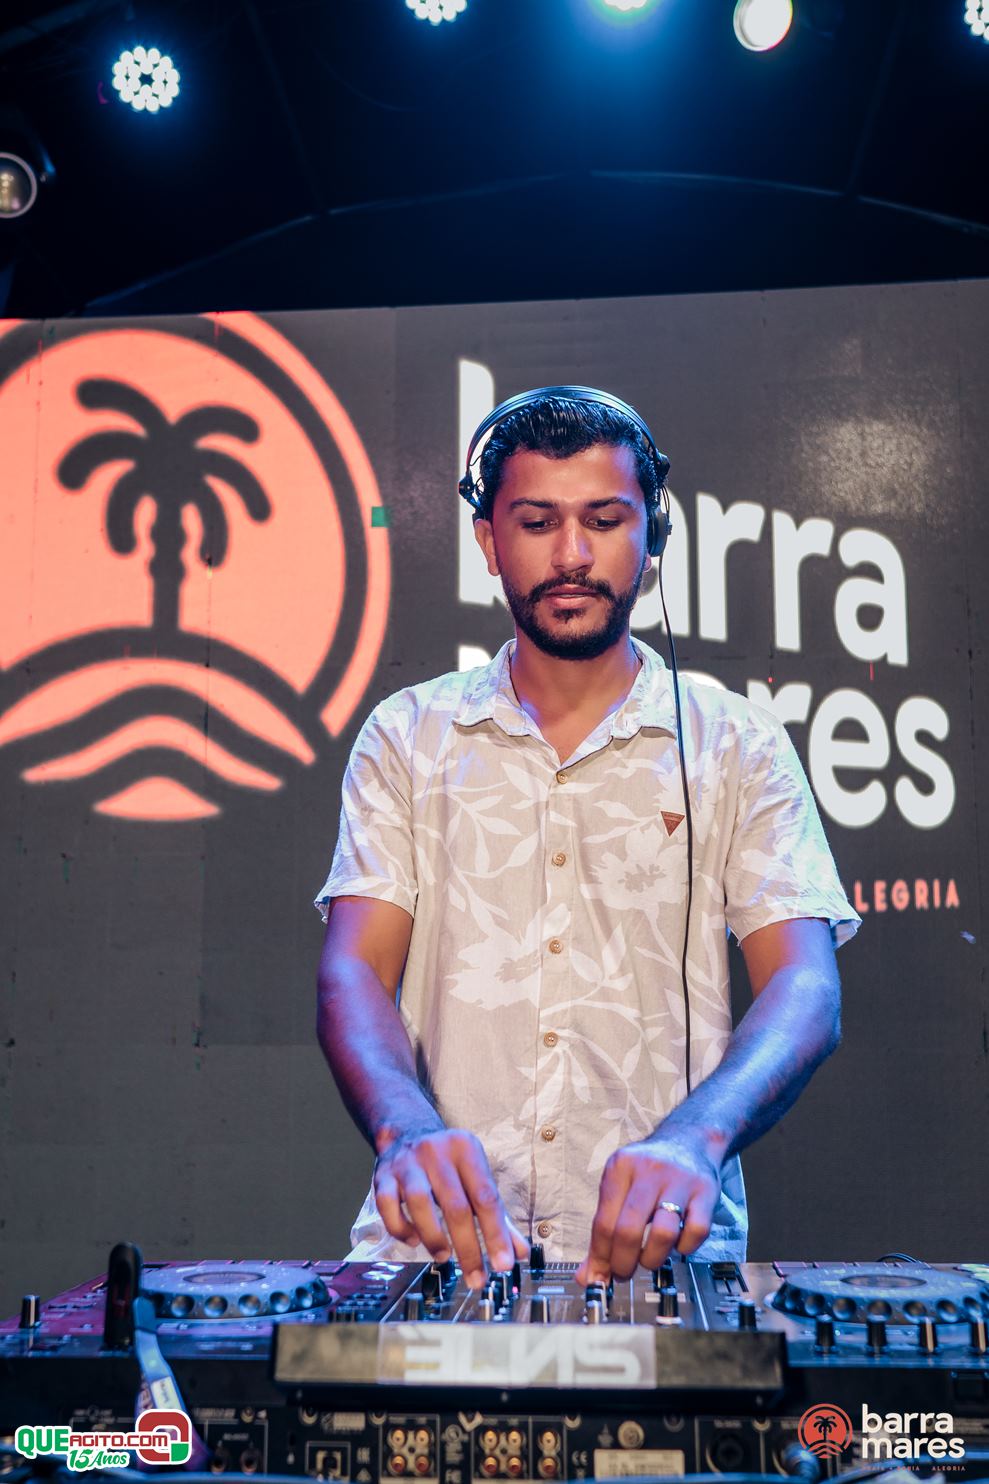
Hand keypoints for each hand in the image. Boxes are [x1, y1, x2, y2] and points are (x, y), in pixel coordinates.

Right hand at [374, 1128, 529, 1287]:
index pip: (486, 1197)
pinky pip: (387, 1206)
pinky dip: (401, 1228)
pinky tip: (413, 1240)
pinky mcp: (383, 1175)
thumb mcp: (476, 1176)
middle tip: (477, 1277)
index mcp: (466, 1150)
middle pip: (455, 1205)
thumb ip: (498, 1215)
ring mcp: (407, 1163)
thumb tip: (519, 1251)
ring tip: (444, 1256)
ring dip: (433, 1237)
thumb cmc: (448, 1161)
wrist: (407, 1132)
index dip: (496, 1234)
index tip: (504, 1264)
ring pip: (419, 1203)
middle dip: (469, 1248)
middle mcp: (437, 1153)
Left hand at [576, 1136, 721, 1283]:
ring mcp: (679, 1180)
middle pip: (628, 1229)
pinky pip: (696, 1231)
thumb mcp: (619, 1188)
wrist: (690, 1140)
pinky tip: (678, 1244)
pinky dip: (685, 1248)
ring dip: (652, 1259)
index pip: (603, 1223)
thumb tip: (587, 1277)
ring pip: (663, 1232)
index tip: (600, 1278)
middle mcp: (648, 1170)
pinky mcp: (706, 1190)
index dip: (600, 1258)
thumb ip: (602, 1232)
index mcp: (620, 1168)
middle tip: (623, 1273)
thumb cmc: (648, 1172)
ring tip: (649, 1260)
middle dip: (623, 1263)